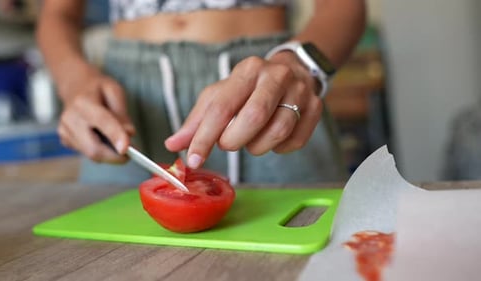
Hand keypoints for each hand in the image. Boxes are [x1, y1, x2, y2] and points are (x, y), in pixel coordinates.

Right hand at [57, 67, 134, 162]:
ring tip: (119, 141)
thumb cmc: (98, 89)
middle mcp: (70, 118)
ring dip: (109, 153)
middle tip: (133, 153)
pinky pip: (87, 152)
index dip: (115, 136)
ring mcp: (65, 131)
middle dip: (115, 156)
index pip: (102, 122)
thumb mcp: (115, 91)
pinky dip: (100, 150)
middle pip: (94, 148)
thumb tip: (129, 134)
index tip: (127, 149)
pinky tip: (103, 137)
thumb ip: (122, 114)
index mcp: (83, 102)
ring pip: (91, 153)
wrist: (75, 87)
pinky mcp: (65, 140)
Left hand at [165, 51, 322, 168]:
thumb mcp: (220, 96)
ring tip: (250, 140)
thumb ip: (197, 121)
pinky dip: (278, 149)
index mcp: (247, 70)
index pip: (222, 107)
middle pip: (254, 117)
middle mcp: (276, 76)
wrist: (292, 71)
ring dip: (257, 146)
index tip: (193, 159)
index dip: (205, 137)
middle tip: (227, 143)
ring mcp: (300, 92)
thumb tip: (173, 145)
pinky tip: (271, 139)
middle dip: (234, 140)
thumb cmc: (248, 88)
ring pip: (277, 131)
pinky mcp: (315, 109)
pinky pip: (295, 141)